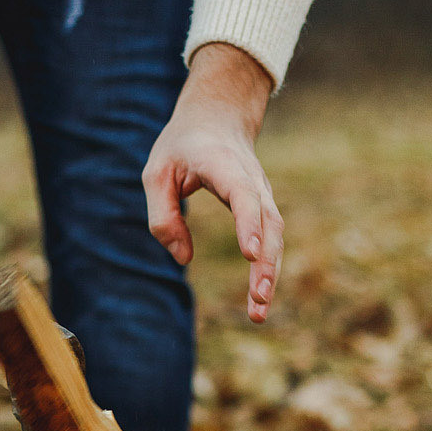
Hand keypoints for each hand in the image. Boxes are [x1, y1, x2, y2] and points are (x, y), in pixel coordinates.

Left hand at [143, 43, 281, 322]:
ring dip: (269, 275)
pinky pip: (271, 242)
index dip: (249, 223)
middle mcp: (251, 181)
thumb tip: (182, 258)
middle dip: (265, 263)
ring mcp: (262, 196)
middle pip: (268, 223)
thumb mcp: (156, 173)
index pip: (243, 195)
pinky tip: (258, 300)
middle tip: (257, 299)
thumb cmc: (182, 146)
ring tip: (257, 312)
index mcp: (223, 165)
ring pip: (275, 236)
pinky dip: (268, 270)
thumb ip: (163, 216)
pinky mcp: (263, 210)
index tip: (250, 253)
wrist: (217, 118)